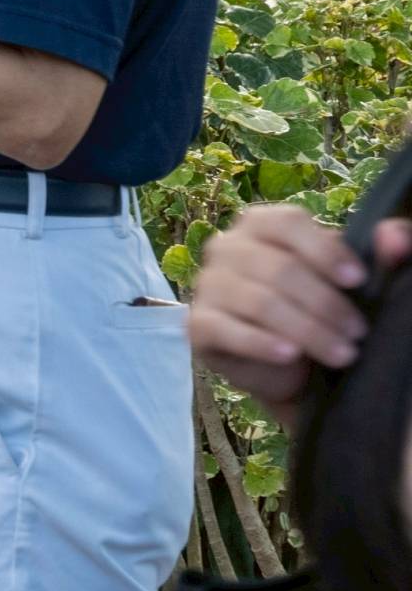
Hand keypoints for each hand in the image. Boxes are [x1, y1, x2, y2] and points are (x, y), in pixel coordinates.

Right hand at [190, 203, 411, 420]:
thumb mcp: (351, 284)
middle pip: (278, 268)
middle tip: (359, 333)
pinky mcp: (198, 325)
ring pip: (259, 301)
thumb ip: (379, 256)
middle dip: (326, 304)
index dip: (325, 251)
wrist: (294, 368)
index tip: (358, 281)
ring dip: (307, 330)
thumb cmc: (320, 312)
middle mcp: (226, 247)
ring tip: (342, 354)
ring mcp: (208, 286)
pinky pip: (226, 329)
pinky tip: (290, 355)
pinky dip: (261, 343)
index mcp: (261, 225)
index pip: (287, 223)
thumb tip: (396, 236)